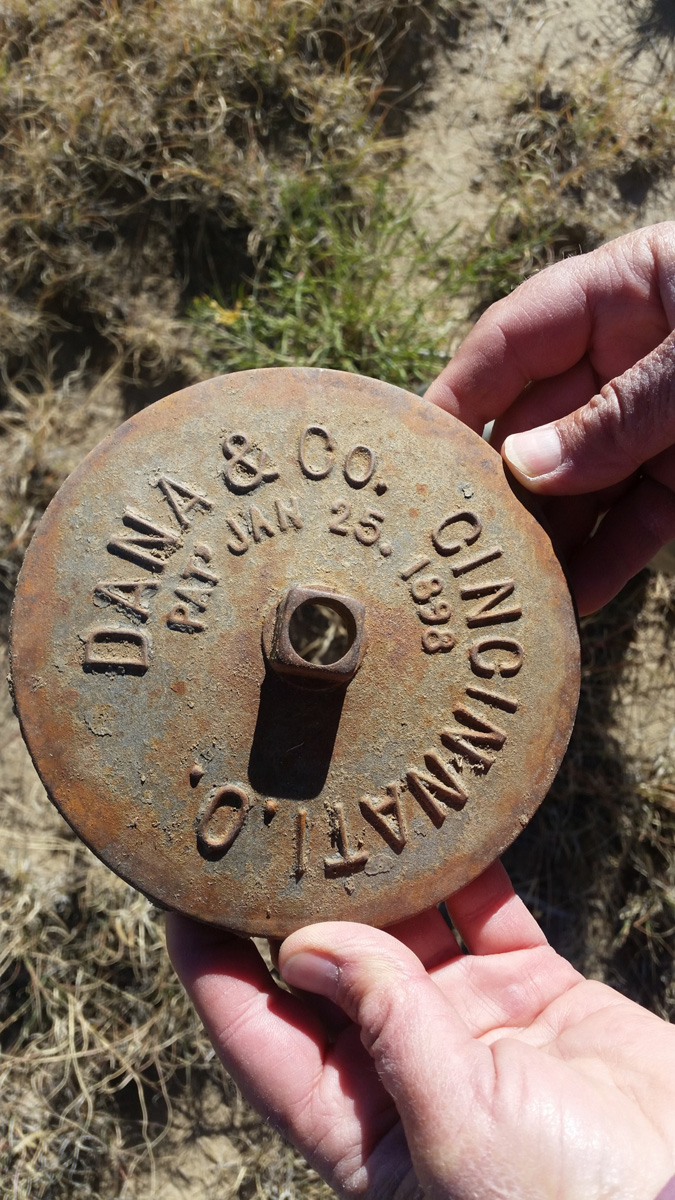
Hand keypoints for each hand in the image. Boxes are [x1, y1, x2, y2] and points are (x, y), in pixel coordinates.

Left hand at [166, 861, 674, 1199]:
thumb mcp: (463, 1136)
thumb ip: (389, 1029)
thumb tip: (306, 944)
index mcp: (358, 1123)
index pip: (255, 1029)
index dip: (209, 959)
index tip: (180, 886)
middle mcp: (398, 1066)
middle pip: (324, 961)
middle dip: (294, 892)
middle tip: (265, 811)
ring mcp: (465, 1023)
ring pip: (405, 924)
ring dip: (382, 865)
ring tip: (349, 793)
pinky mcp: (531, 990)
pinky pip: (487, 910)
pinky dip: (469, 863)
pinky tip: (447, 812)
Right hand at [426, 221, 674, 614]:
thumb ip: (621, 412)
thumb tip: (527, 471)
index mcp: (621, 292)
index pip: (510, 343)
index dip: (456, 396)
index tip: (411, 454)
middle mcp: (628, 359)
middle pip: (537, 423)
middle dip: (496, 485)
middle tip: (451, 545)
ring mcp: (659, 421)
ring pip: (581, 484)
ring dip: (546, 537)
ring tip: (504, 589)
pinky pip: (638, 521)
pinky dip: (608, 562)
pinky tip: (574, 602)